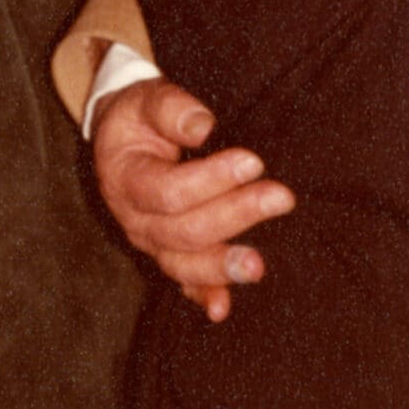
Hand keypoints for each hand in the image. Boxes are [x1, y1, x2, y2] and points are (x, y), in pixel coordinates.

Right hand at [91, 77, 295, 321]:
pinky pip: (184, 281)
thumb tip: (203, 126)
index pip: (167, 191)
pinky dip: (203, 296)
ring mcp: (152, 242)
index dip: (211, 179)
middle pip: (182, 230)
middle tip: (282, 198)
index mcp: (126, 180)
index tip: (254, 161)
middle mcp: (136, 220)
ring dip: (221, 268)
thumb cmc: (142, 117)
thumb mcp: (147, 99)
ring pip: (182, 265)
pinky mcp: (169, 252)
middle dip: (235, 216)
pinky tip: (221, 309)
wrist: (126, 138)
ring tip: (258, 267)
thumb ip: (171, 108)